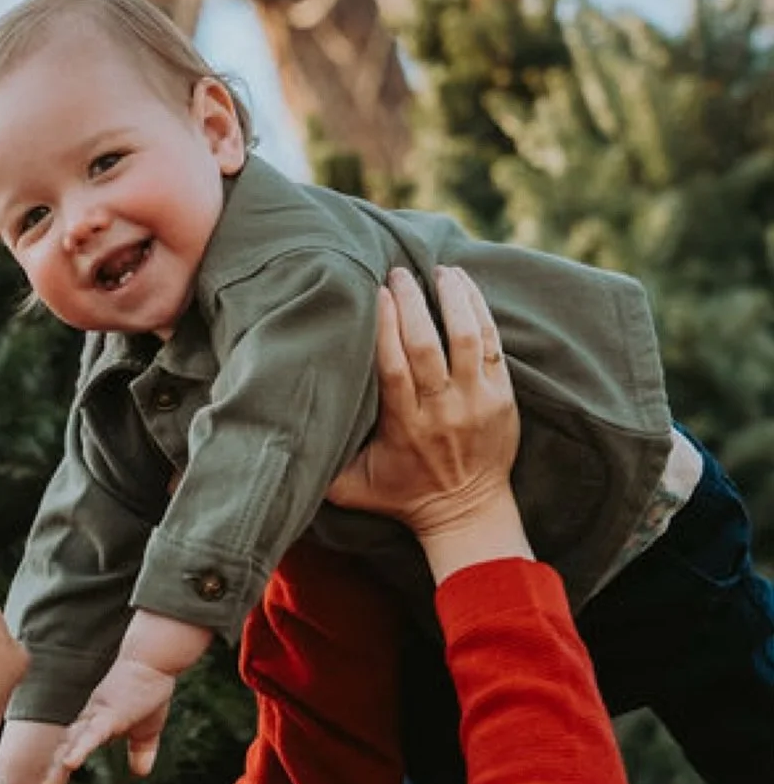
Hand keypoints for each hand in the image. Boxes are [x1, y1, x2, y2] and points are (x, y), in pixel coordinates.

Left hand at [40, 657, 175, 783]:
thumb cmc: (149, 689)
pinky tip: (70, 764)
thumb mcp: (148, 729)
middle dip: (53, 773)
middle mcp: (89, 719)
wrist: (154, 659)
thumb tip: (140, 774)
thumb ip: (141, 751)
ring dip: (58, 768)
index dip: (61, 768)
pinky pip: (91, 734)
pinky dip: (79, 750)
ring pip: (72, 745)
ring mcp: (96, 716)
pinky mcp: (109, 713)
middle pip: (65, 749)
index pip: (73, 748)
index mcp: (95, 723)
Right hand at [328, 267, 528, 577]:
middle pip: (426, 345)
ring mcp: (475, 400)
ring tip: (436, 271)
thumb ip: (321, 468)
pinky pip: (491, 342)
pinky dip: (478, 308)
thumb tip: (282, 441)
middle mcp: (440, 410)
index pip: (393, 367)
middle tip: (398, 272)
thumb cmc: (403, 495)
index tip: (375, 293)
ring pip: (464, 337)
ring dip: (451, 298)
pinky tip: (462, 284)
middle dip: (412, 302)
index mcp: (403, 426)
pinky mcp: (502, 394)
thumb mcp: (353, 489)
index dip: (385, 326)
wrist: (466, 512)